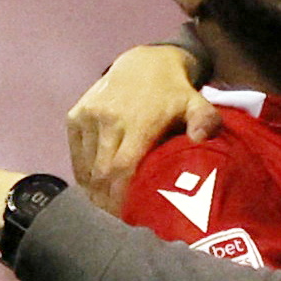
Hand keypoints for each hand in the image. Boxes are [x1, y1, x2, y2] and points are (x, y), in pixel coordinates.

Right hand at [65, 46, 217, 201]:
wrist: (143, 63)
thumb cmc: (174, 93)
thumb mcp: (196, 103)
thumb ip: (205, 119)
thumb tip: (202, 138)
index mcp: (138, 121)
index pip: (122, 168)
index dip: (121, 197)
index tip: (127, 216)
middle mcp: (108, 119)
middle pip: (101, 173)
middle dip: (106, 200)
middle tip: (117, 217)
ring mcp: (88, 116)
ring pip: (86, 167)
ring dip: (94, 191)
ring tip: (106, 208)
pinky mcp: (75, 115)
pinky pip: (76, 154)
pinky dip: (83, 174)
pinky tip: (94, 188)